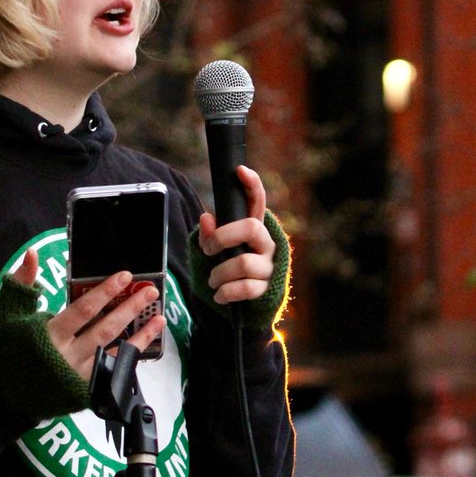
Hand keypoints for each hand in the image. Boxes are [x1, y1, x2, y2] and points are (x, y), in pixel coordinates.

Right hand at [12, 250, 164, 380]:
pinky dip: (131, 358)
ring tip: (159, 317)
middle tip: (150, 291)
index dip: (106, 292)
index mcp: (50, 334)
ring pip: (116, 352)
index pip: (84, 309)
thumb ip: (22, 283)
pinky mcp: (85, 392)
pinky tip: (145, 345)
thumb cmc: (4, 350)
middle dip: (130, 308)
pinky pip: (114, 372)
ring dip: (140, 335)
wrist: (0, 396)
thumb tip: (32, 253)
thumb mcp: (5, 313)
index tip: (126, 276)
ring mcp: (79, 376)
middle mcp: (69, 355)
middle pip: (106, 328)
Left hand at [196, 165, 275, 304]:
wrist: (246, 306)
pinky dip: (225, 292)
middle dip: (222, 237)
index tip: (240, 170)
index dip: (251, 184)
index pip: (257, 201)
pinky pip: (245, 288)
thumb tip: (206, 218)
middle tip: (209, 250)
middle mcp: (266, 244)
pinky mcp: (268, 288)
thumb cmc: (230, 270)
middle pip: (251, 228)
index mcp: (253, 229)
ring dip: (219, 273)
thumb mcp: (216, 251)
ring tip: (212, 280)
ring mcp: (269, 266)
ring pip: (242, 262)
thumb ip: (211, 235)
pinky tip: (219, 295)